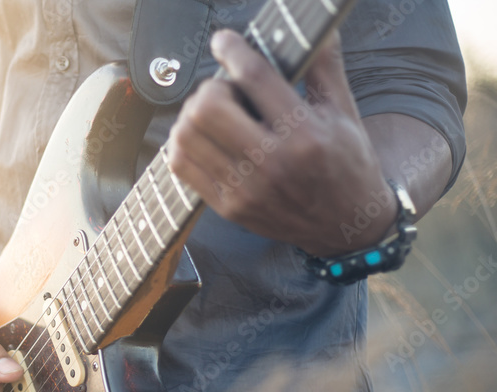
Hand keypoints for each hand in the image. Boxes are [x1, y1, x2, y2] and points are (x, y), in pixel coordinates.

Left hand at [168, 30, 397, 256]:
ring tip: (212, 113)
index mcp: (305, 134)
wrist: (345, 226)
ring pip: (187, 136)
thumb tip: (319, 27)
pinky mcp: (229, 208)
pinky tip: (202, 137)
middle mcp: (272, 164)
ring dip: (192, 114)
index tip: (225, 40)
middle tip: (224, 90)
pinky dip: (183, 142)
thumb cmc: (347, 163)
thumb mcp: (344, 113)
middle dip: (210, 87)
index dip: (233, 50)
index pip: (255, 78)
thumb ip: (325, 66)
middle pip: (208, 108)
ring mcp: (246, 189)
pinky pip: (182, 166)